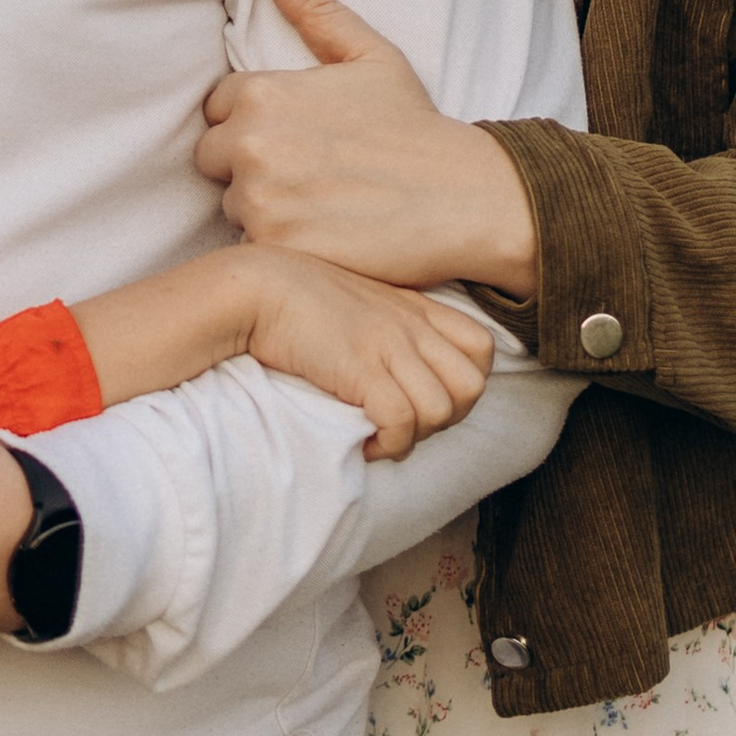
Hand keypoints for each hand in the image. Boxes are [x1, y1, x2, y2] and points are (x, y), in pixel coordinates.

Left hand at [198, 0, 540, 290]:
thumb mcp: (368, 54)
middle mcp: (251, 143)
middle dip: (248, 165)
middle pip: (212, 158)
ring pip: (231, 205)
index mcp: (263, 92)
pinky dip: (278, 246)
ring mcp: (260, 199)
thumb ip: (312, 5)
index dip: (253, 122)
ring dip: (264, 208)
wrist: (463, 198)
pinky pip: (249, 249)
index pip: (216, 108)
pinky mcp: (275, 249)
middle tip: (308, 174)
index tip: (297, 136)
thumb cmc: (415, 125)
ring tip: (321, 205)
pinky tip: (322, 234)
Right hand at [238, 249, 494, 457]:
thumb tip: (395, 370)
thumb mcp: (358, 301)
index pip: (481, 348)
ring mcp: (389, 346)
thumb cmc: (294, 299)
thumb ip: (387, 324)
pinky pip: (402, 424)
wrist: (254, 288)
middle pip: (472, 387)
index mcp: (414, 307)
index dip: (465, 383)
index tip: (427, 397)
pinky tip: (364, 444)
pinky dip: (388, 446)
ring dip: (414, 437)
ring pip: (441, 411)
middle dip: (447, 419)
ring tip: (381, 435)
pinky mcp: (362, 369)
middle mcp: (410, 326)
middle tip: (406, 424)